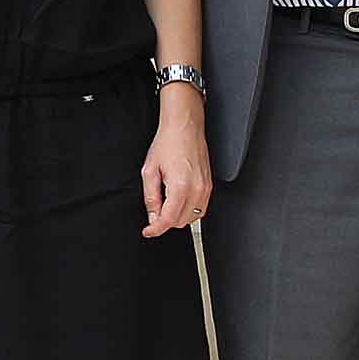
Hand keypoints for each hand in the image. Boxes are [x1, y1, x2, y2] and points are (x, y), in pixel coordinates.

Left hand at [140, 87, 212, 237]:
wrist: (184, 127)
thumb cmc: (168, 143)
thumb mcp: (149, 171)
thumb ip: (150, 197)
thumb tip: (152, 216)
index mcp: (180, 186)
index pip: (169, 219)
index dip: (156, 229)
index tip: (148, 231)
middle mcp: (197, 189)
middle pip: (180, 222)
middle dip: (165, 221)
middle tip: (153, 211)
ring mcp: (206, 188)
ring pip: (192, 218)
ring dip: (177, 217)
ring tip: (165, 203)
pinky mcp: (210, 186)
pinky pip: (201, 209)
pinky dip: (188, 211)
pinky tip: (178, 202)